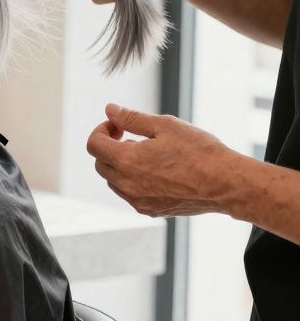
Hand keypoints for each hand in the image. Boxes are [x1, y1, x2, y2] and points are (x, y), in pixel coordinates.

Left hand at [86, 103, 241, 217]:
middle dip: (110, 147)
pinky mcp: (150, 210)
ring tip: (148, 154)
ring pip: (113, 181)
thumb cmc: (200, 152)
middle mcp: (126, 184)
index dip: (102, 130)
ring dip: (120, 165)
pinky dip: (133, 181)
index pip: (93, 144)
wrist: (227, 184)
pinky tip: (156, 172)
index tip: (118, 126)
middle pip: (101, 163)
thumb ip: (131, 118)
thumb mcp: (165, 125)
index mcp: (126, 161)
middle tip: (132, 137)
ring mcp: (137, 200)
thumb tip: (110, 110)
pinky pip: (130, 194)